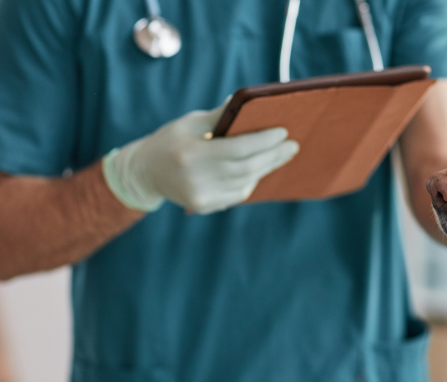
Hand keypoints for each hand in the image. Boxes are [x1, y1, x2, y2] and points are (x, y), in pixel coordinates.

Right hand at [102, 102, 298, 213]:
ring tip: (282, 155)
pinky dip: (252, 180)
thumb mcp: (190, 122)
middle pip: (246, 168)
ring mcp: (200, 196)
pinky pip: (237, 194)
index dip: (264, 141)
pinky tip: (261, 168)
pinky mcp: (204, 206)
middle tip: (293, 145)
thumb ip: (220, 116)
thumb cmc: (171, 140)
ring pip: (245, 183)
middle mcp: (195, 178)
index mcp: (191, 153)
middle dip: (273, 155)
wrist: (145, 172)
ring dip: (266, 168)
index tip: (283, 132)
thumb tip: (249, 101)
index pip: (238, 148)